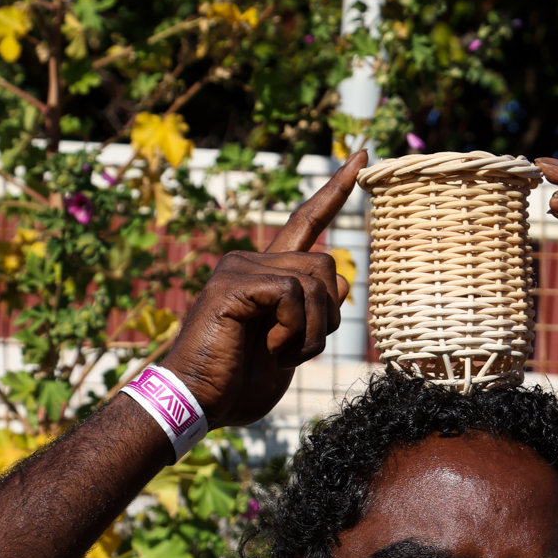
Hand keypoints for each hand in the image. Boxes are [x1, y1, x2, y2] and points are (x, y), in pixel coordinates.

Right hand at [163, 151, 367, 428]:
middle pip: (328, 268)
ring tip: (278, 354)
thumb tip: (343, 283)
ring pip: (317, 282)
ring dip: (311, 332)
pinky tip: (269, 350)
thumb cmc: (236, 384)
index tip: (363, 155)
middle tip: (293, 352)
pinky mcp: (234, 283)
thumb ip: (314, 315)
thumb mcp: (290, 348)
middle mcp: (252, 261)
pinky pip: (292, 295)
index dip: (336, 191)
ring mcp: (240, 268)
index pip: (307, 222)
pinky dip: (292, 332)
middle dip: (327, 320)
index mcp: (266, 275)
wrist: (195, 402)